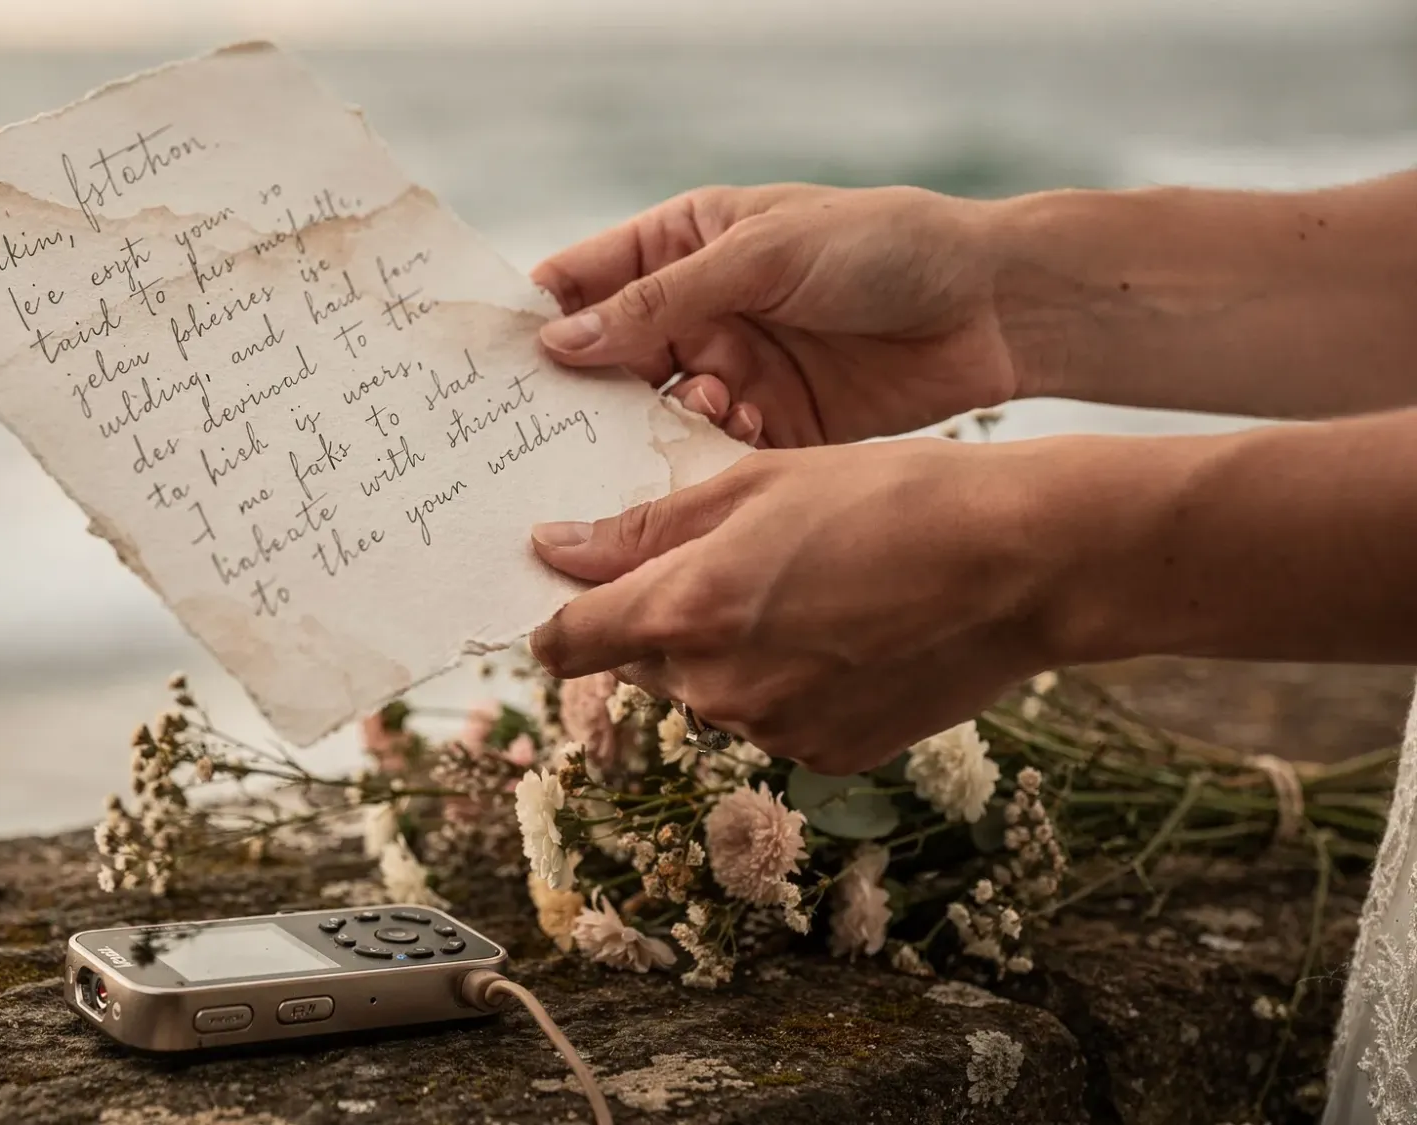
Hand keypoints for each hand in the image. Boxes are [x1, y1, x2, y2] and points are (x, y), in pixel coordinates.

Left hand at [526, 438, 1081, 773]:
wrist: (1021, 564)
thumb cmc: (892, 497)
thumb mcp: (757, 482)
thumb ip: (645, 527)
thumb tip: (553, 548)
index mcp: (688, 611)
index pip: (566, 645)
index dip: (558, 618)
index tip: (569, 594)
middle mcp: (718, 688)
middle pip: (639, 663)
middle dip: (659, 619)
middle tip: (728, 559)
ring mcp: (773, 730)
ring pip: (706, 691)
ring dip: (725, 648)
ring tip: (806, 585)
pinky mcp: (825, 754)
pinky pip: (769, 716)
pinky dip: (784, 679)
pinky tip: (844, 629)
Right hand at [530, 184, 1021, 447]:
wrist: (996, 304)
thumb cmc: (882, 245)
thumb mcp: (763, 255)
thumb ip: (662, 300)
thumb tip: (561, 343)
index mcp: (681, 246)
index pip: (584, 284)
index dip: (535, 321)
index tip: (490, 369)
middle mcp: (695, 313)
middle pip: (607, 365)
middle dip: (581, 398)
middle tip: (548, 436)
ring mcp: (732, 372)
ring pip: (656, 416)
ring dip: (657, 425)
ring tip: (697, 410)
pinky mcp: (772, 427)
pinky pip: (714, 451)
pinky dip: (711, 452)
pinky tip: (736, 433)